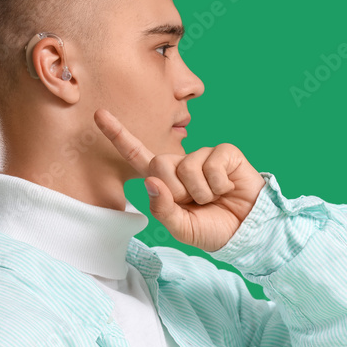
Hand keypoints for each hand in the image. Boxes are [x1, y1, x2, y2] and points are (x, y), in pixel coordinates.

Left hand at [94, 109, 266, 251]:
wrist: (246, 231)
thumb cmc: (213, 228)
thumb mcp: (181, 229)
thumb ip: (163, 210)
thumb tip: (151, 182)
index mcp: (166, 181)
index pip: (137, 156)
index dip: (118, 136)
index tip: (99, 114)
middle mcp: (181, 164)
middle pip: (159, 164)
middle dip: (176, 191)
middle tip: (195, 202)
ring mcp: (203, 156)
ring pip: (185, 167)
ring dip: (200, 192)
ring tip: (214, 197)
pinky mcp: (224, 153)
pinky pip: (210, 164)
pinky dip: (218, 185)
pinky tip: (227, 188)